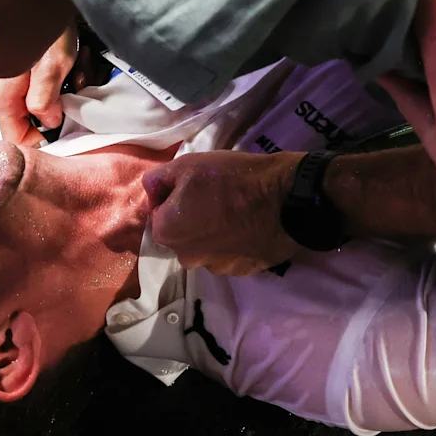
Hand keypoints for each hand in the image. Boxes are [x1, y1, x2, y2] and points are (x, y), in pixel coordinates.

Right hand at [0, 26, 79, 147]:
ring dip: (52, 100)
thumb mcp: (53, 63)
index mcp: (4, 89)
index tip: (59, 137)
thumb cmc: (45, 20)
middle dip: (46, 118)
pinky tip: (67, 70)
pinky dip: (50, 85)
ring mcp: (7, 75)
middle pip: (20, 119)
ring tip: (73, 79)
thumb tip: (47, 123)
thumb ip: (45, 98)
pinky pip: (31, 87)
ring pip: (28, 103)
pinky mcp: (17, 65)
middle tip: (70, 105)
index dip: (36, 141)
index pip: (12, 133)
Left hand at [143, 151, 301, 275]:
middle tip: (216, 196)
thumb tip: (151, 190)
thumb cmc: (230, 179)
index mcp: (167, 233)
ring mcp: (217, 268)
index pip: (159, 213)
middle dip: (192, 218)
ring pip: (207, 246)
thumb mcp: (186, 165)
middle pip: (183, 233)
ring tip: (236, 211)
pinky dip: (236, 242)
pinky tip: (250, 224)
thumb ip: (157, 179)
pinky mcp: (243, 271)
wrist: (284, 200)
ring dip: (215, 232)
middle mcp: (187, 258)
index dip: (175, 195)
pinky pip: (231, 254)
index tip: (195, 185)